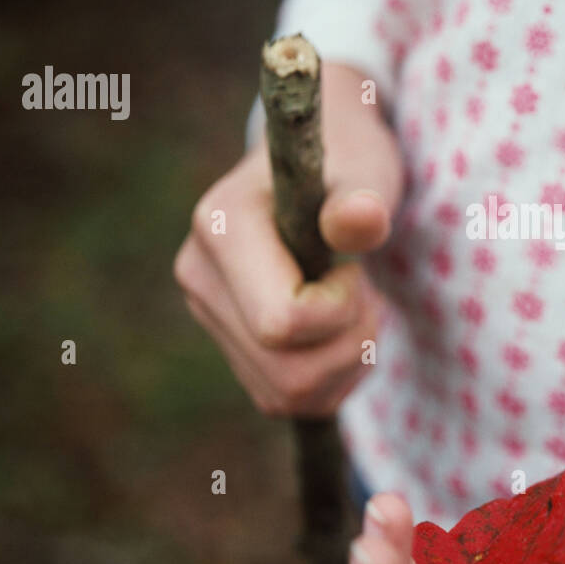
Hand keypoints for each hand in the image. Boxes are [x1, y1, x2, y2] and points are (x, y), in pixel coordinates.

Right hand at [173, 63, 402, 416]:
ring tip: (356, 305)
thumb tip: (360, 219)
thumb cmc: (348, 164)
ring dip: (346, 362)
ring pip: (287, 394)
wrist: (322, 169)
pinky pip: (286, 399)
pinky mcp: (228, 343)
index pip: (283, 321)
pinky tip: (341, 330)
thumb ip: (364, 200)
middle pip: (287, 373)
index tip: (352, 268)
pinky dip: (333, 377)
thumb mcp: (367, 172)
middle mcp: (197, 275)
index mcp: (220, 226)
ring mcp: (207, 314)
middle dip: (349, 343)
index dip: (339, 309)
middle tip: (365, 292)